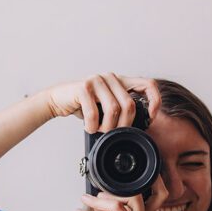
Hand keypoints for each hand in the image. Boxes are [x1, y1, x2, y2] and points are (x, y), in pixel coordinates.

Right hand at [42, 73, 161, 133]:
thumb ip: (120, 108)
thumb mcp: (105, 106)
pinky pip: (94, 112)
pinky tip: (89, 127)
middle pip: (129, 105)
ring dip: (107, 127)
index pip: (148, 85)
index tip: (150, 117)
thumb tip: (139, 125)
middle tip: (113, 133)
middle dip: (123, 125)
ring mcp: (97, 80)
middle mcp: (111, 77)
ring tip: (99, 130)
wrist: (57, 99)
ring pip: (113, 109)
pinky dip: (92, 125)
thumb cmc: (83, 105)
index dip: (154, 101)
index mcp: (120, 81)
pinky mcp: (83, 87)